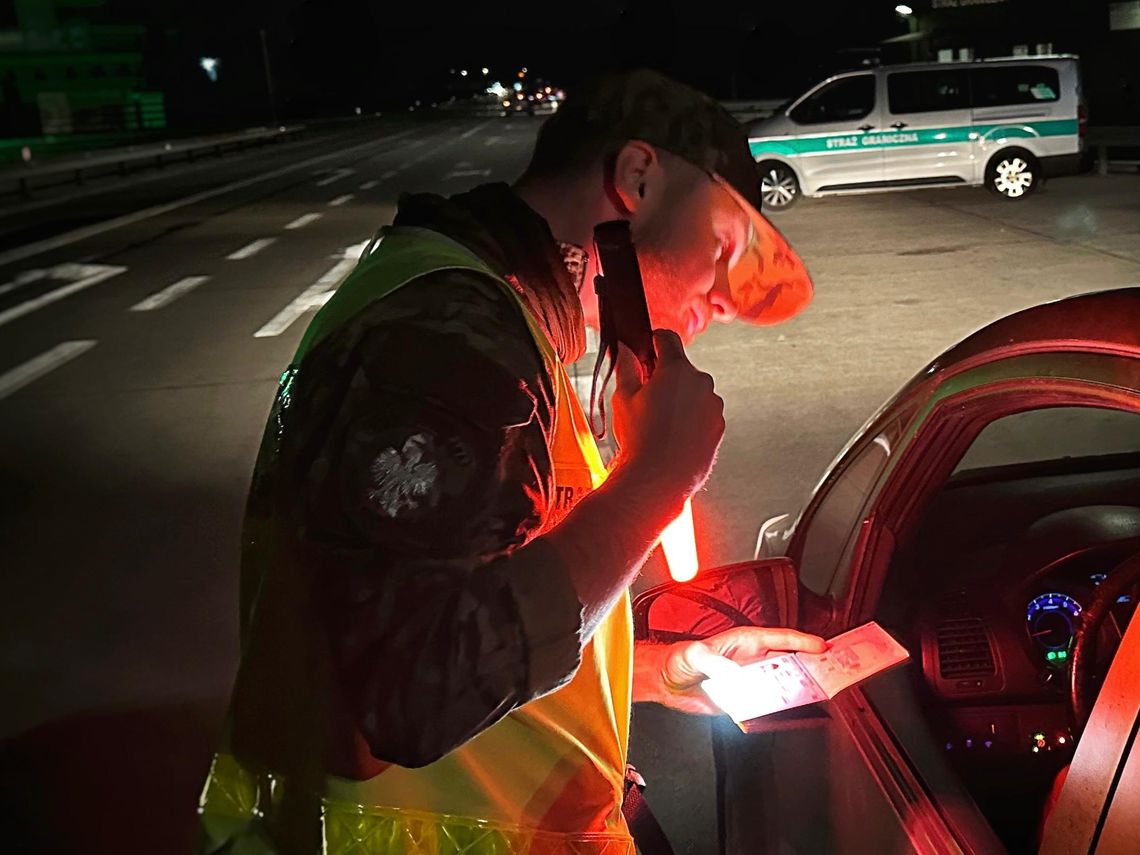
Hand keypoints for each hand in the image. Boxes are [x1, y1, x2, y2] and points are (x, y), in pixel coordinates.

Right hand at [611, 330, 724, 499]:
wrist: (659, 479)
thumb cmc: (640, 439)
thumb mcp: (623, 398)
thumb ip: (626, 366)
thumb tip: (624, 349)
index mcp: (676, 369)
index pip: (667, 338)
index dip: (653, 341)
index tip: (646, 350)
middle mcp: (701, 382)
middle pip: (681, 367)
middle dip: (665, 376)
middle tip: (646, 397)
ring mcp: (713, 404)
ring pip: (693, 390)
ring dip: (680, 397)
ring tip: (660, 423)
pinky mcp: (719, 425)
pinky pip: (703, 411)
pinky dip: (691, 417)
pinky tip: (673, 434)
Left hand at [651, 627, 826, 715]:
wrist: (667, 683)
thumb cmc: (678, 660)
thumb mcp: (693, 654)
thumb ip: (712, 661)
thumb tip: (733, 672)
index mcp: (744, 642)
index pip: (780, 639)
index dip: (802, 641)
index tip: (822, 646)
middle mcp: (752, 660)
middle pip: (789, 661)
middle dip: (810, 665)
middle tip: (831, 672)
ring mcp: (750, 681)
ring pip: (782, 684)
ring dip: (798, 689)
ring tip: (817, 694)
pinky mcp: (744, 701)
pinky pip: (767, 705)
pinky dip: (779, 709)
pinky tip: (788, 713)